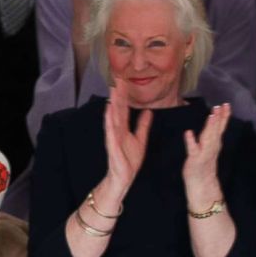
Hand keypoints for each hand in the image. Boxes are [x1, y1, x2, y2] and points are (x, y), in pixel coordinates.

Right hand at [101, 83, 150, 201]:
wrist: (124, 177)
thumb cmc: (129, 160)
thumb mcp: (140, 139)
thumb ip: (143, 125)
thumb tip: (147, 112)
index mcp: (123, 128)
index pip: (124, 108)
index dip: (125, 95)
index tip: (124, 82)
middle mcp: (117, 130)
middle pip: (117, 109)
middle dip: (117, 95)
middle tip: (117, 79)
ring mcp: (113, 136)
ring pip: (113, 116)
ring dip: (112, 104)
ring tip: (112, 91)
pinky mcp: (112, 144)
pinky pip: (110, 130)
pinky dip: (109, 119)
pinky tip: (109, 110)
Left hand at [182, 102, 229, 188]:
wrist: (203, 185)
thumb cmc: (204, 166)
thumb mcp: (209, 149)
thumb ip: (211, 137)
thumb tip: (214, 123)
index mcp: (214, 144)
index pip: (220, 128)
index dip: (224, 116)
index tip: (226, 104)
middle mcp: (211, 147)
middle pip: (216, 131)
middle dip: (219, 118)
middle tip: (222, 105)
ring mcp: (203, 153)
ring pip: (208, 138)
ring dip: (210, 127)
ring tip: (211, 116)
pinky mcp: (194, 160)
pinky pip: (193, 149)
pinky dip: (191, 141)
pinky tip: (188, 133)